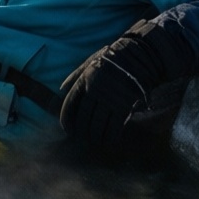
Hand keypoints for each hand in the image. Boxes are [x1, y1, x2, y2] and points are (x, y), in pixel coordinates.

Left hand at [59, 19, 195, 149]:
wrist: (138, 57)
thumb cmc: (111, 60)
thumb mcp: (90, 62)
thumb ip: (75, 76)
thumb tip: (61, 89)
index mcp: (84, 79)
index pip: (70, 104)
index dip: (67, 119)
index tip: (68, 129)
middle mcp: (94, 90)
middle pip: (83, 117)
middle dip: (81, 130)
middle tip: (82, 138)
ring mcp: (109, 98)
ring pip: (98, 124)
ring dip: (95, 136)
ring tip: (95, 140)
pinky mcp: (124, 105)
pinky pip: (115, 126)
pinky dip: (111, 136)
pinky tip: (109, 140)